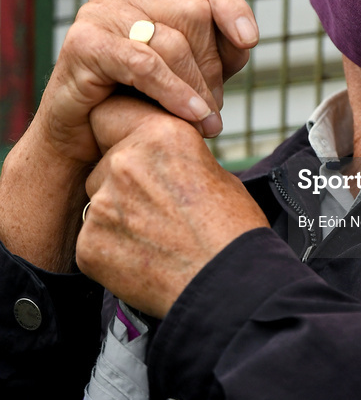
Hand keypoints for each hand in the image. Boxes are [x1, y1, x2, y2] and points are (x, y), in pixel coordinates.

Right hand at [29, 0, 258, 165]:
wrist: (83, 136)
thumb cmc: (139, 99)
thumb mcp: (191, 70)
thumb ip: (221, 49)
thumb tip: (245, 38)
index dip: (233, 6)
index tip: (250, 41)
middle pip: (194, 12)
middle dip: (212, 65)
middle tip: (215, 107)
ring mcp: (98, 11)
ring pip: (172, 40)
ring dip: (198, 87)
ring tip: (207, 121)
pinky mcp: (84, 43)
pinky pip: (144, 64)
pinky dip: (175, 92)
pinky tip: (193, 115)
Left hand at [77, 95, 268, 316]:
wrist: (230, 288)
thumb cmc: (232, 228)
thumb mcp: (213, 168)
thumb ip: (173, 153)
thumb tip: (157, 155)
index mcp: (161, 133)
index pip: (110, 111)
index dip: (118, 127)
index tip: (128, 141)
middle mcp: (124, 161)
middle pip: (104, 158)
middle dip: (122, 176)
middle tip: (156, 203)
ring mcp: (102, 204)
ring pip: (98, 198)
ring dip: (117, 212)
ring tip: (155, 234)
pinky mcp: (89, 244)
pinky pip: (93, 236)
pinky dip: (112, 247)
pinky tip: (144, 257)